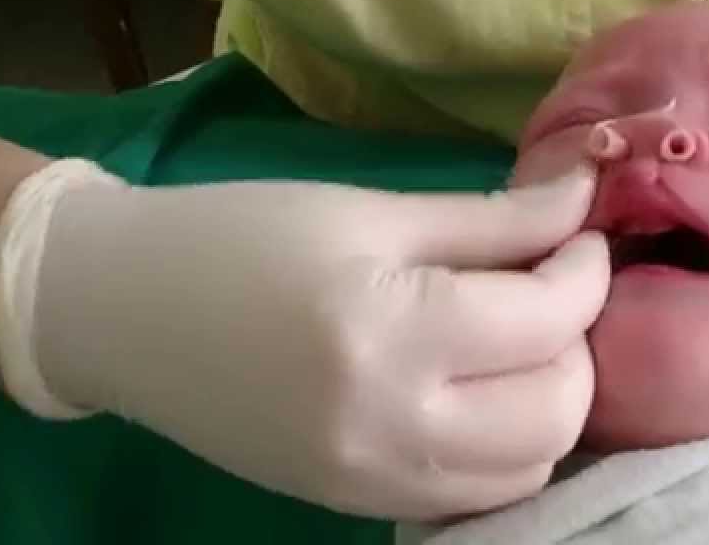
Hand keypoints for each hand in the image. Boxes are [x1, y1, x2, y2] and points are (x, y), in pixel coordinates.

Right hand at [5, 165, 608, 519]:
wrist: (122, 312)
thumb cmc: (239, 237)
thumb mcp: (370, 212)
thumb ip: (491, 220)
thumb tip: (583, 203)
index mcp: (389, 333)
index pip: (548, 320)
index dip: (586, 269)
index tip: (580, 232)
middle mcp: (391, 428)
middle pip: (558, 408)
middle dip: (579, 340)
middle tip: (552, 286)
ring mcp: (375, 481)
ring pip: (532, 465)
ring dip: (551, 399)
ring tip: (522, 338)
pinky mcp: (359, 506)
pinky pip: (477, 494)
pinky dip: (508, 447)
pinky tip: (484, 390)